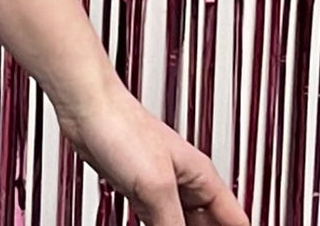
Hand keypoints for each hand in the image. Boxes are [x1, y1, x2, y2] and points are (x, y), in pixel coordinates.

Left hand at [54, 77, 249, 225]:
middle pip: (208, 224)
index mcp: (201, 177)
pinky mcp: (137, 188)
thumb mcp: (156, 186)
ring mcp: (160, 186)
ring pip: (180, 223)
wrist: (84, 105)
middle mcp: (184, 183)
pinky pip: (156, 220)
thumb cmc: (121, 125)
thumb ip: (173, 224)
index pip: (236, 221)